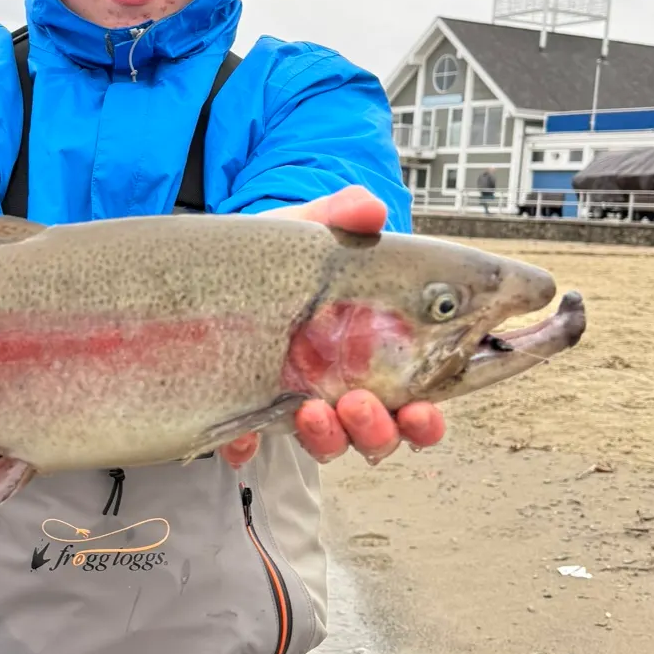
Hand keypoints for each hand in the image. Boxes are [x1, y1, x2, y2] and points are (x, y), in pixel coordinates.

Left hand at [221, 185, 446, 469]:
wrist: (227, 267)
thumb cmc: (290, 257)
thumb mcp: (313, 233)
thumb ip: (342, 217)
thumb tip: (370, 208)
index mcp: (378, 357)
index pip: (418, 402)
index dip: (426, 419)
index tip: (422, 409)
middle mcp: (346, 391)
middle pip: (378, 435)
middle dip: (376, 430)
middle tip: (359, 404)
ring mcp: (298, 404)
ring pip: (327, 443)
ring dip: (327, 437)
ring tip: (312, 411)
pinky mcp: (247, 410)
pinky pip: (249, 443)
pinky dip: (247, 445)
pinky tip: (242, 438)